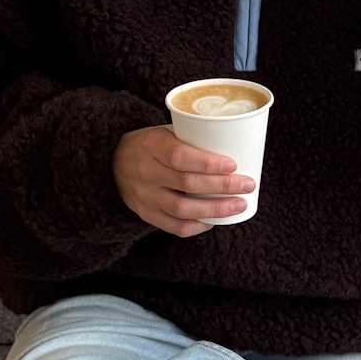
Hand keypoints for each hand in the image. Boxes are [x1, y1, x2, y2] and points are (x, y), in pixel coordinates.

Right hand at [112, 124, 253, 236]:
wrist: (113, 163)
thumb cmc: (152, 145)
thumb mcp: (165, 132)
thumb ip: (192, 139)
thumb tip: (237, 144)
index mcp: (151, 145)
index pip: (180, 157)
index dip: (208, 163)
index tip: (233, 164)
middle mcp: (145, 172)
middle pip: (187, 184)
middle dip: (222, 186)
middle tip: (247, 185)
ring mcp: (144, 196)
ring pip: (183, 209)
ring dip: (215, 210)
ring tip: (239, 205)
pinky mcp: (146, 214)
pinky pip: (174, 227)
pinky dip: (197, 226)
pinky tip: (214, 221)